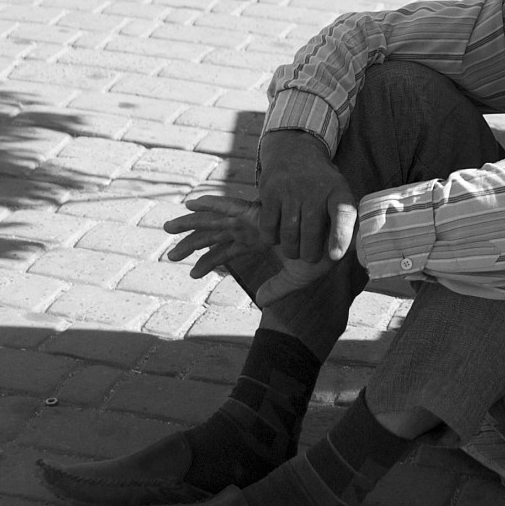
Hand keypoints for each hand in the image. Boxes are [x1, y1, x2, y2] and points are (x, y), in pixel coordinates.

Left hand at [163, 191, 339, 305]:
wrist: (337, 238)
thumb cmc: (322, 254)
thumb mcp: (295, 278)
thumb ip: (276, 289)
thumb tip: (259, 302)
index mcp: (260, 243)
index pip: (228, 252)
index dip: (210, 261)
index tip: (194, 273)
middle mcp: (253, 230)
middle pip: (215, 236)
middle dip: (191, 243)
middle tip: (170, 255)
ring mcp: (253, 220)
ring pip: (215, 222)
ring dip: (190, 225)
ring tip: (168, 230)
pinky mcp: (256, 213)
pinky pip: (229, 207)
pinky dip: (210, 204)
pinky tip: (191, 204)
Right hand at [255, 130, 359, 264]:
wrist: (294, 151)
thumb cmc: (323, 183)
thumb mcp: (340, 191)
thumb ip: (349, 217)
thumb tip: (359, 246)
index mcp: (338, 191)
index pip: (343, 213)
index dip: (340, 236)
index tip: (334, 256)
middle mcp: (315, 190)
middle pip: (311, 232)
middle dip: (310, 253)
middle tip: (309, 258)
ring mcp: (291, 190)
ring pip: (289, 233)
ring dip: (291, 249)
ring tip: (294, 252)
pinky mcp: (270, 192)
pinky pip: (269, 226)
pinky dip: (271, 238)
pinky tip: (277, 238)